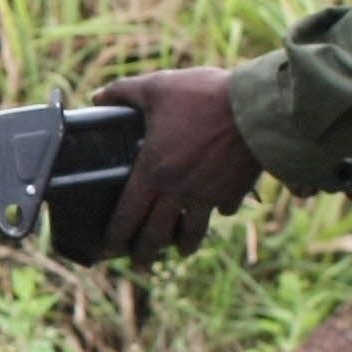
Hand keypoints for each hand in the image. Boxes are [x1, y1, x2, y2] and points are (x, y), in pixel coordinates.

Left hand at [96, 65, 264, 263]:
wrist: (256, 107)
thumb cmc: (202, 96)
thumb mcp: (157, 87)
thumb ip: (123, 92)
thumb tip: (96, 95)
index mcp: (153, 171)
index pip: (127, 214)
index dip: (115, 235)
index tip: (108, 248)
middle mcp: (178, 191)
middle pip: (156, 234)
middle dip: (145, 253)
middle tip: (139, 263)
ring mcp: (208, 194)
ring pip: (191, 232)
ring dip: (183, 245)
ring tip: (180, 251)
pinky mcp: (234, 191)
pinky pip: (224, 209)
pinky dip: (219, 213)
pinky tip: (219, 212)